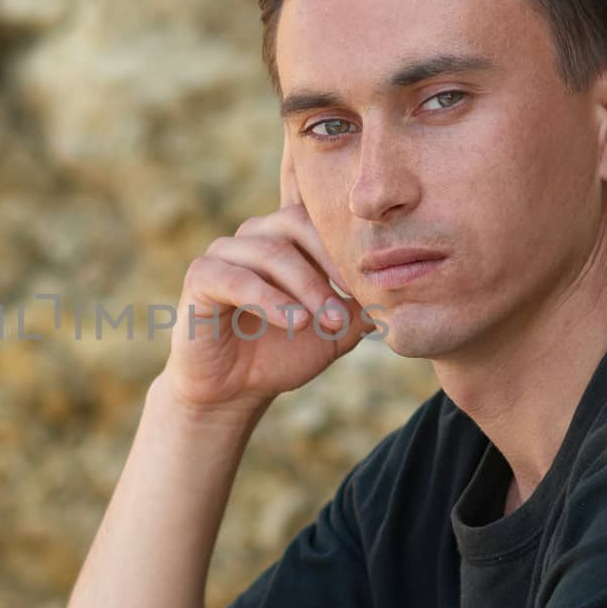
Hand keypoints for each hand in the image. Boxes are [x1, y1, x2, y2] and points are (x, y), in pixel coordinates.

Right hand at [160, 138, 376, 413]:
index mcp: (284, 237)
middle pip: (295, 224)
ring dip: (306, 287)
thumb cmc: (282, 353)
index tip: (377, 278)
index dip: (347, 243)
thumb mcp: (335, 330)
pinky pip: (237, 279)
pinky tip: (294, 323)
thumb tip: (406, 288)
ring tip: (330, 322)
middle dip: (330, 264)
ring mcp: (223, 253)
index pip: (318, 216)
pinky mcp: (200, 278)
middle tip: (355, 300)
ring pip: (270, 252)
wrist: (233, 391)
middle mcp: (252, 235)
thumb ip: (363, 306)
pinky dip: (270, 300)